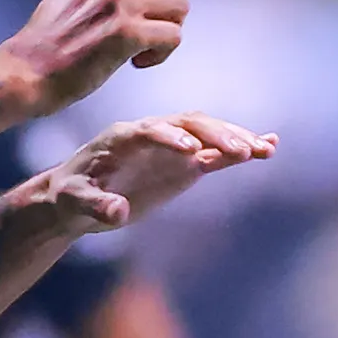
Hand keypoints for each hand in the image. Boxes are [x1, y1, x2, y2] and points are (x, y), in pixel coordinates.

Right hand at [4, 0, 190, 111]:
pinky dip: (162, 54)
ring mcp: (119, 2)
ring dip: (168, 32)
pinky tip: (137, 63)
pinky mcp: (126, 32)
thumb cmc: (45, 47)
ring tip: (142, 51)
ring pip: (179, 7)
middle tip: (147, 37)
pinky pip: (173, 36)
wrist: (23, 73)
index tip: (143, 16)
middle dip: (168, 13)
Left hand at [25, 115, 278, 230]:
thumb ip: (96, 206)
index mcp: (122, 137)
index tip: (191, 151)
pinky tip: (268, 148)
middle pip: (187, 124)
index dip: (170, 138)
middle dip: (214, 135)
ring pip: (207, 134)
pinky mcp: (184, 162)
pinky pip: (215, 153)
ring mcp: (170, 146)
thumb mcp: (74, 203)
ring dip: (235, 138)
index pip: (150, 130)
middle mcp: (151, 134)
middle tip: (242, 150)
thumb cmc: (69, 197)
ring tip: (266, 149)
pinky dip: (239, 150)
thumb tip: (118, 213)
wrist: (74, 198)